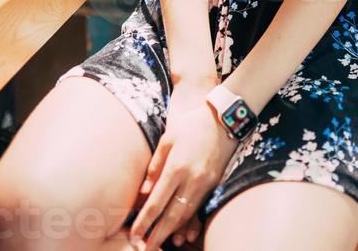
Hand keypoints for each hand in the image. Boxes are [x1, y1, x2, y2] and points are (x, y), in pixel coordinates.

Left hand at [129, 81, 237, 250]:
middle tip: (144, 250)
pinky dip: (190, 223)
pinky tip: (183, 234)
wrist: (224, 119)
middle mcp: (191, 179)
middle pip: (171, 215)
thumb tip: (144, 192)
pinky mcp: (215, 184)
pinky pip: (199, 209)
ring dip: (172, 232)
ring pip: (186, 215)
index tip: (133, 236)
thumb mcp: (168, 138)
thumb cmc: (192, 124)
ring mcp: (205, 184)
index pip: (156, 203)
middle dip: (157, 235)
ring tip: (159, 243)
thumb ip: (155, 165)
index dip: (143, 222)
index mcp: (176, 167)